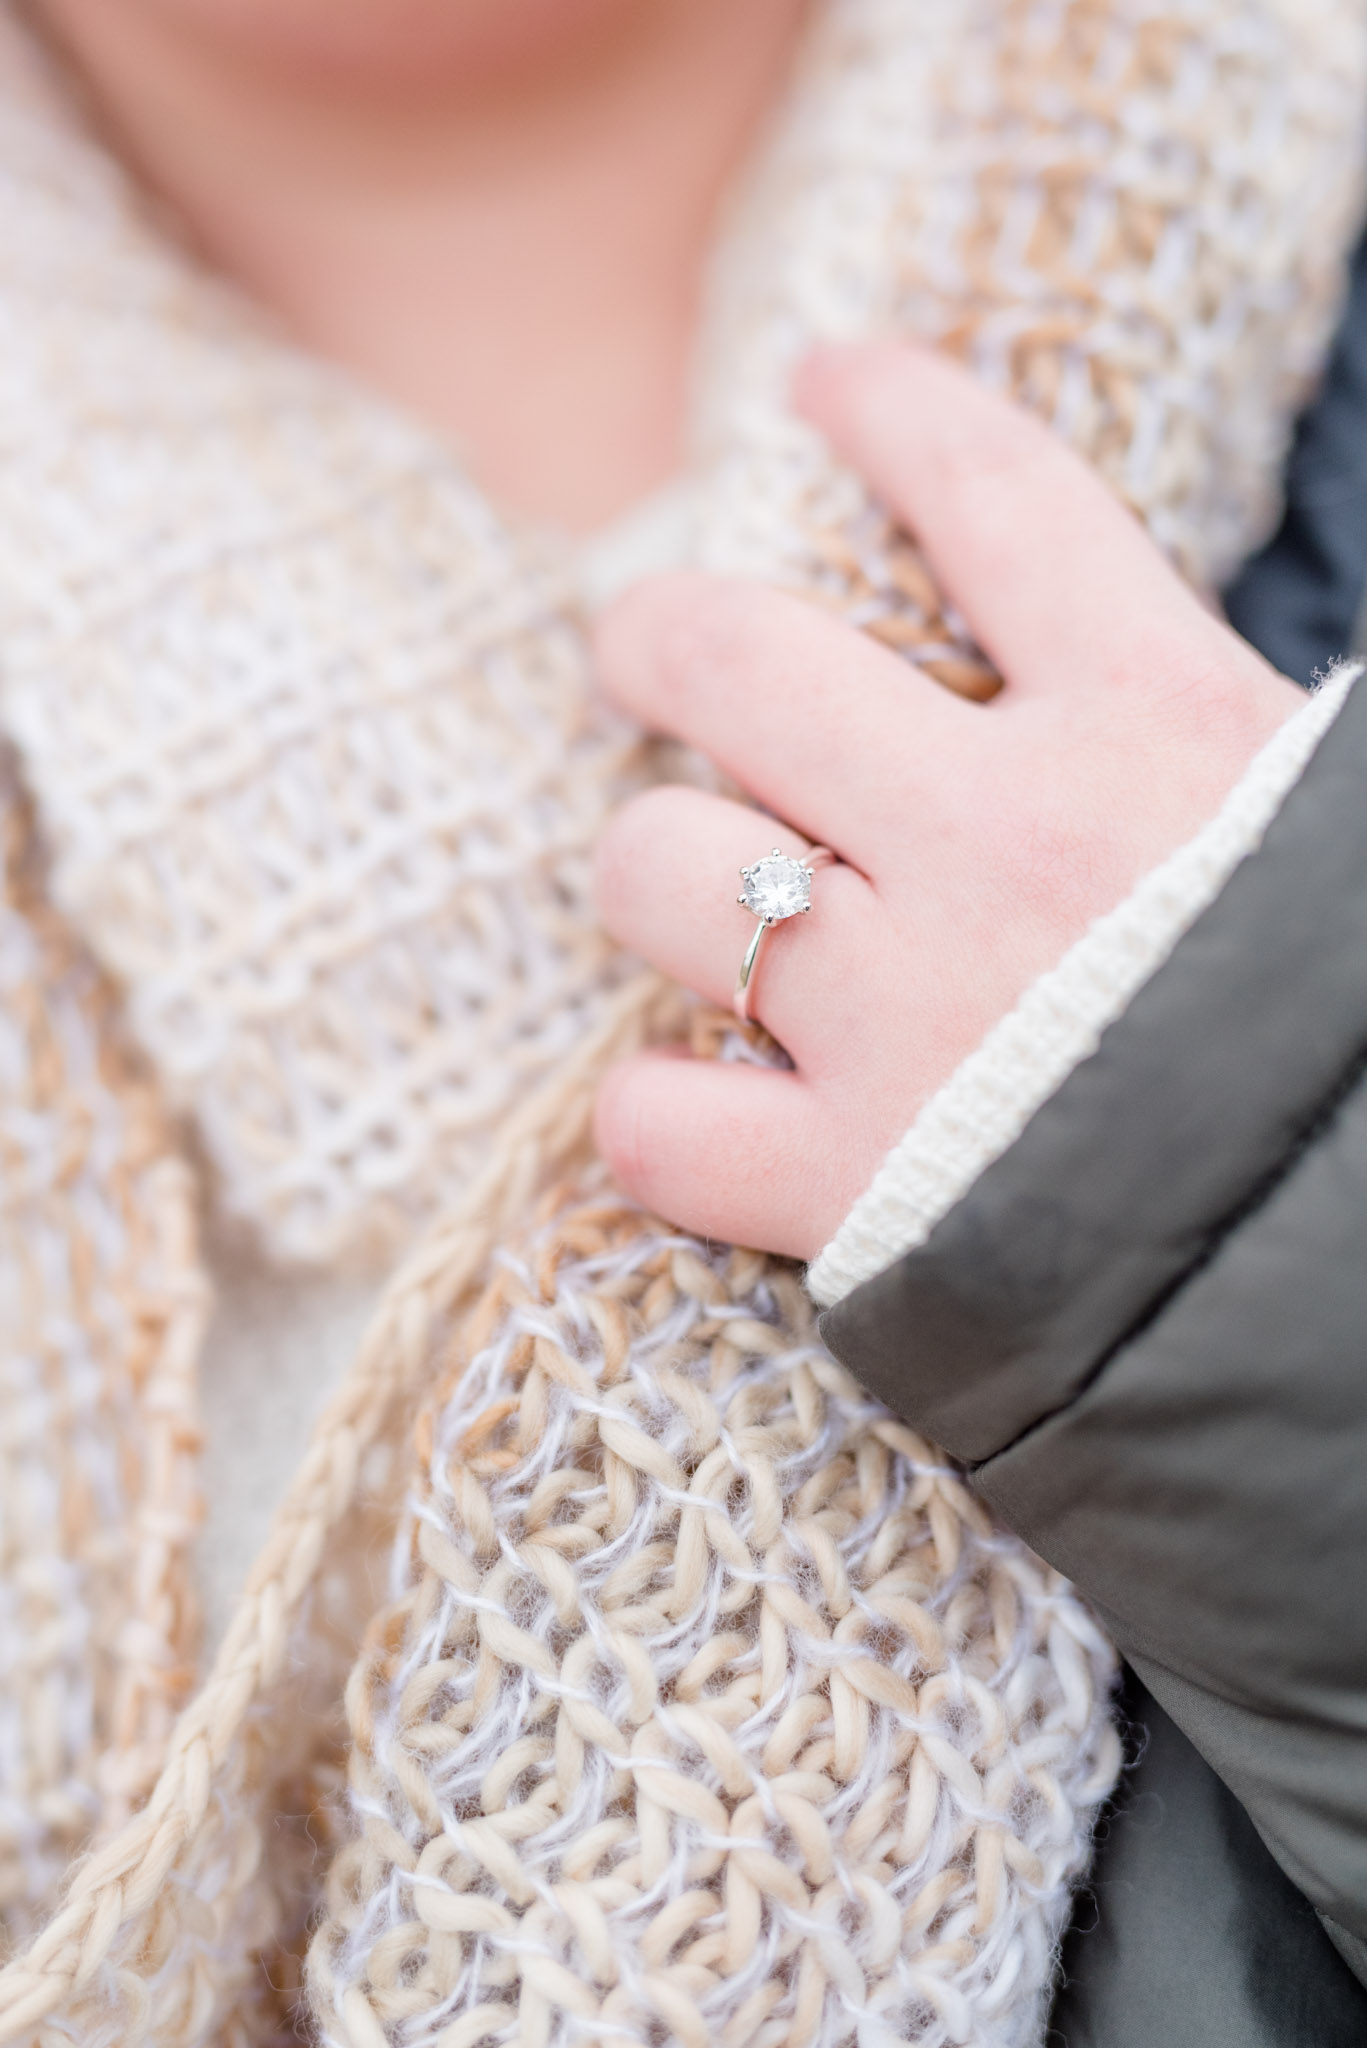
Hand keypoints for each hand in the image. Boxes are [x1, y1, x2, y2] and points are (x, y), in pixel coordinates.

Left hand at [592, 343, 1300, 1258]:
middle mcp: (1004, 842)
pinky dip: (658, 1116)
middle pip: (742, 660)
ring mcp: (909, 1012)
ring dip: (649, 869)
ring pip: (662, 870)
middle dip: (660, 636)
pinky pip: (656, 1126)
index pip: (998, 495)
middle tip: (642, 651)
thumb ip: (1226, 750)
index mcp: (1158, 728)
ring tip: (675, 888)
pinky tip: (697, 1106)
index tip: (829, 382)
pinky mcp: (849, 1188)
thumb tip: (1149, 694)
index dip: (893, 415)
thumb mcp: (1335, 834)